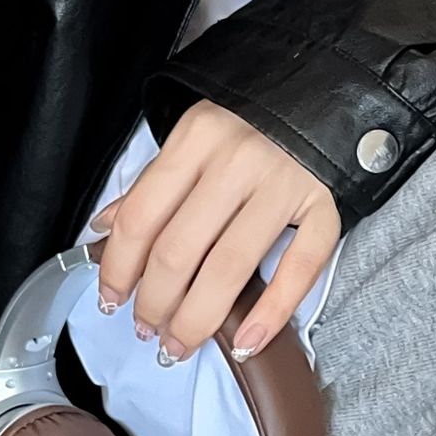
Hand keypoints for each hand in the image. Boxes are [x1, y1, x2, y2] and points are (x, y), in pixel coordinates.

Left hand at [93, 101, 339, 360]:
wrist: (330, 92)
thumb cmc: (255, 119)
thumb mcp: (196, 136)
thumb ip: (153, 184)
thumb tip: (106, 230)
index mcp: (197, 137)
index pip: (142, 217)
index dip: (119, 268)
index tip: (112, 299)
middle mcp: (237, 159)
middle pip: (179, 251)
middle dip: (156, 303)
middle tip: (148, 330)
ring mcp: (284, 183)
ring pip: (229, 269)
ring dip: (198, 318)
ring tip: (180, 343)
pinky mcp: (326, 205)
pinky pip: (299, 270)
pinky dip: (271, 313)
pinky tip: (246, 342)